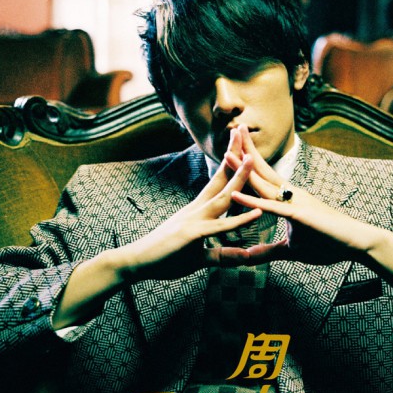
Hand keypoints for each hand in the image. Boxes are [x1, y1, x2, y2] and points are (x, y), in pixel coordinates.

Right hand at [53, 130, 263, 327]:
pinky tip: (256, 212)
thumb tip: (243, 255)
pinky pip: (220, 226)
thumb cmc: (166, 257)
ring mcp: (195, 220)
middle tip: (244, 130)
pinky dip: (239, 220)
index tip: (239, 143)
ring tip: (253, 160)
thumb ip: (222, 254)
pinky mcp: (193, 235)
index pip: (217, 180)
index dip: (230, 161)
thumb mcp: (200, 256)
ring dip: (238, 178)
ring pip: (223, 197)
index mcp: (199, 209)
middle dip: (233, 154)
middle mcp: (197, 209)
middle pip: (220, 178)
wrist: (136, 262)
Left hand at [225, 126, 378, 264]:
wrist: (357, 243)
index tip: (232, 146)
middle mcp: (291, 193)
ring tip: (225, 154)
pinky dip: (252, 200)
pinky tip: (235, 194)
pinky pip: (272, 206)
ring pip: (264, 183)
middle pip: (262, 169)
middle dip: (245, 151)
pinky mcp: (299, 214)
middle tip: (230, 131)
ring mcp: (295, 201)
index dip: (248, 160)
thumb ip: (268, 251)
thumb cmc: (328, 244)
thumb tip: (249, 256)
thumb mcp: (291, 250)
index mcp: (288, 197)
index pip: (264, 175)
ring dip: (243, 169)